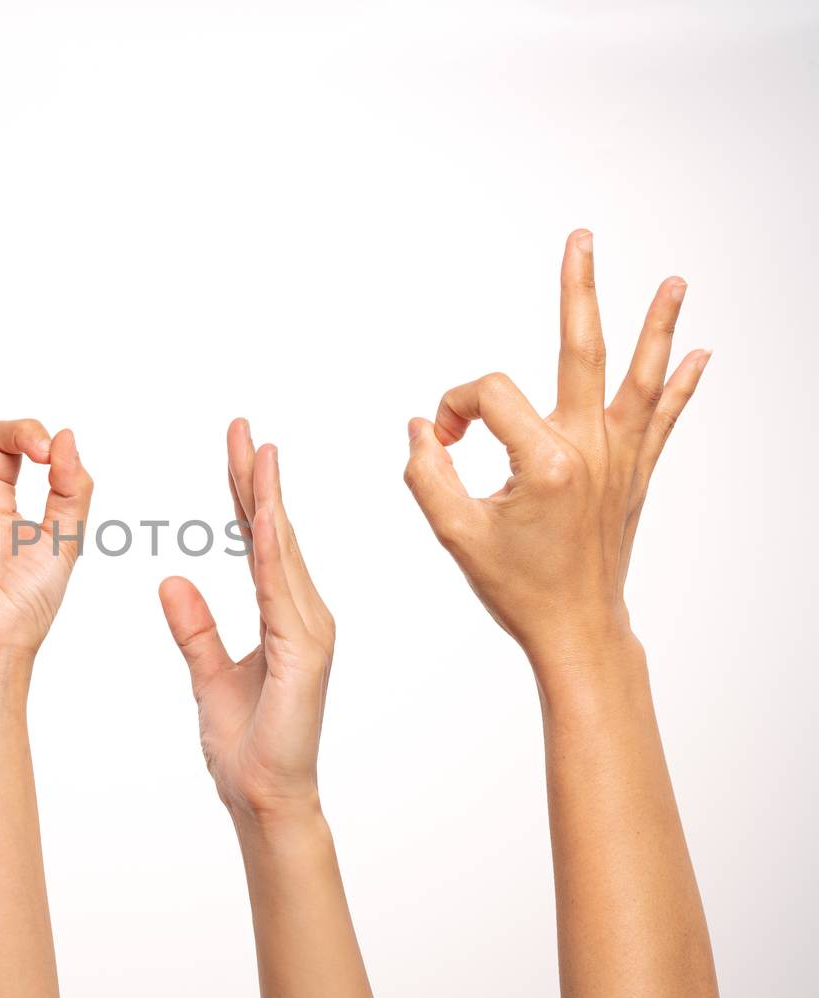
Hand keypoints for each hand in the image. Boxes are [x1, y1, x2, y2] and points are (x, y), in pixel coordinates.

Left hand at [158, 420, 335, 823]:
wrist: (263, 799)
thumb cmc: (245, 744)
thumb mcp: (207, 675)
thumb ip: (195, 627)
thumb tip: (172, 577)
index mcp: (282, 614)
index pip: (258, 539)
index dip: (246, 492)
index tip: (238, 446)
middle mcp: (302, 614)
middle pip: (273, 533)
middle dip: (256, 478)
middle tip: (243, 427)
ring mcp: (309, 632)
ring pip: (282, 552)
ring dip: (268, 501)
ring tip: (258, 454)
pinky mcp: (304, 653)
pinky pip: (280, 593)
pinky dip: (270, 553)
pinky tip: (259, 519)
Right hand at [403, 230, 708, 666]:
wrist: (577, 628)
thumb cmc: (517, 587)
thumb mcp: (454, 533)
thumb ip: (426, 472)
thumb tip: (423, 427)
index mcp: (545, 462)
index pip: (489, 395)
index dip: (454, 407)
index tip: (442, 440)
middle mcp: (590, 450)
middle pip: (583, 349)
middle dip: (579, 289)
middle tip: (581, 240)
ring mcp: (620, 459)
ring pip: (642, 376)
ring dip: (659, 325)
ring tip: (676, 281)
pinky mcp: (635, 474)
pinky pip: (664, 417)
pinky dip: (683, 384)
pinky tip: (702, 353)